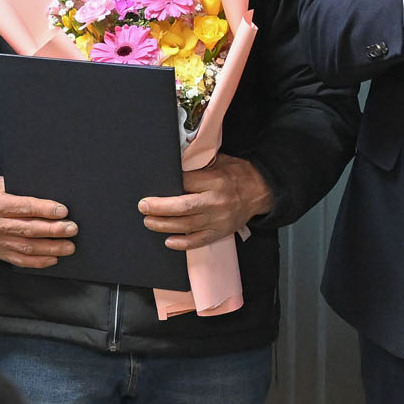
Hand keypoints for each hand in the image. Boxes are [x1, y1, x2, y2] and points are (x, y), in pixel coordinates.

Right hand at [0, 176, 75, 269]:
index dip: (45, 210)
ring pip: (27, 247)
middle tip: (72, 229)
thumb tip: (52, 199)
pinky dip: (38, 261)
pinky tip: (53, 258)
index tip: (64, 211)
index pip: (24, 207)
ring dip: (51, 248)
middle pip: (28, 229)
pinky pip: (20, 260)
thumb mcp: (4, 182)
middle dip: (54, 230)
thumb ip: (24, 190)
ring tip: (68, 246)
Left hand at [140, 157, 273, 249]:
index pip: (186, 182)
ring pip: (188, 225)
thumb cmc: (237, 174)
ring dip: (165, 225)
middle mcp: (216, 201)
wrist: (260, 191)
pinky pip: (200, 240)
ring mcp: (219, 220)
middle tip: (143, 206)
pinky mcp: (221, 232)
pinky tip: (169, 241)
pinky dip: (183, 243)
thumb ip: (198, 163)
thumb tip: (174, 163)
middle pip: (184, 207)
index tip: (154, 184)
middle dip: (160, 208)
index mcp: (215, 181)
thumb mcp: (219, 160)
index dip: (169, 183)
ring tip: (149, 222)